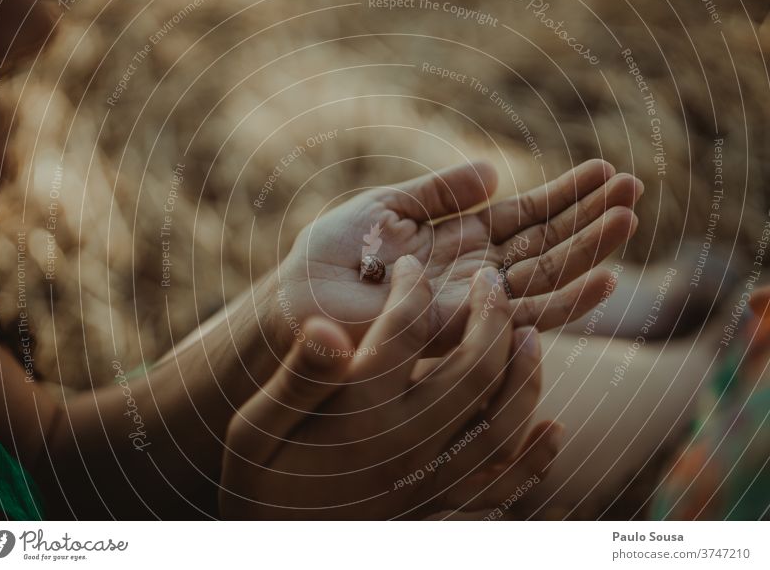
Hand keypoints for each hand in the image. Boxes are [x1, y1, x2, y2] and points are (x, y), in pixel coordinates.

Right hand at [220, 257, 561, 518]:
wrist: (274, 549)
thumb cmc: (260, 483)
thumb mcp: (254, 429)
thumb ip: (296, 379)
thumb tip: (328, 326)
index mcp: (358, 417)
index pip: (404, 333)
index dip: (412, 288)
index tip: (410, 267)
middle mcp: (406, 449)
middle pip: (472, 371)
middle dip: (490, 316)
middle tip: (493, 281)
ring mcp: (430, 485)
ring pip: (500, 424)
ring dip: (524, 375)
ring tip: (530, 335)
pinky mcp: (440, 512)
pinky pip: (502, 487)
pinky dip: (535, 459)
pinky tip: (553, 430)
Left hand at [274, 159, 641, 352]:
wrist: (296, 298)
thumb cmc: (335, 252)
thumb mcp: (390, 206)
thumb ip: (441, 191)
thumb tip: (494, 169)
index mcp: (460, 240)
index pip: (525, 218)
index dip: (565, 197)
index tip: (605, 173)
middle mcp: (475, 274)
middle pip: (546, 246)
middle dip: (591, 219)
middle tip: (637, 189)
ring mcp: (472, 305)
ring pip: (546, 281)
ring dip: (590, 253)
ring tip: (629, 220)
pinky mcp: (463, 333)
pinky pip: (524, 320)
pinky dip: (568, 303)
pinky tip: (605, 280)